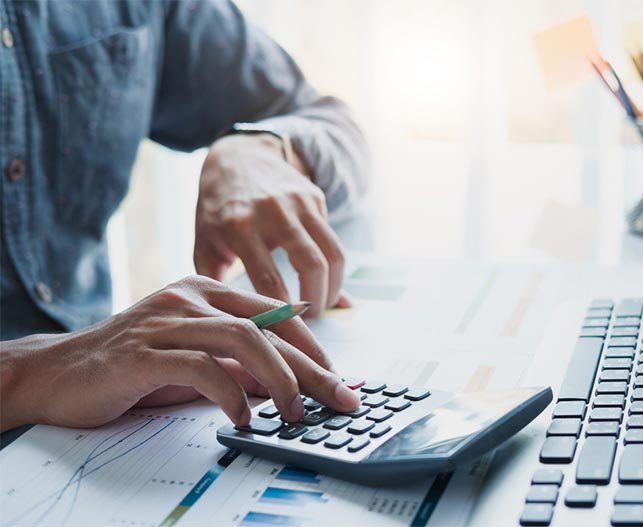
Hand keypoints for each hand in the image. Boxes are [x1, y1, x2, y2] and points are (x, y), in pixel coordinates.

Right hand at [0, 276, 358, 431]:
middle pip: (268, 328)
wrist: (58, 373)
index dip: (313, 346)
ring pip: (242, 339)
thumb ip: (236, 362)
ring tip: (295, 412)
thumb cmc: (132, 367)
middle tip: (339, 397)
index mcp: (206, 291)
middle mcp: (189, 297)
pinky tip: (244, 417)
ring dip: (279, 379)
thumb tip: (288, 382)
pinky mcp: (142, 352)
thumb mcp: (195, 358)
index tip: (338, 376)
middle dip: (311, 367)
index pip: (275, 314)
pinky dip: (231, 394)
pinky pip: (201, 368)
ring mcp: (165, 321)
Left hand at [194, 133, 346, 316]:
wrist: (238, 157)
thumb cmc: (218, 210)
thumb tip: (242, 323)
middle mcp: (272, 211)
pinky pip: (333, 241)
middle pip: (311, 266)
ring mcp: (298, 202)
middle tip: (310, 319)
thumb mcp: (204, 244)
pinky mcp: (315, 198)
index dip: (282, 313)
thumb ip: (218, 286)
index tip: (284, 332)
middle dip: (316, 302)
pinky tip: (326, 283)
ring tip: (323, 304)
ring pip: (332, 254)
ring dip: (334, 287)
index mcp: (238, 226)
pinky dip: (335, 268)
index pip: (268, 281)